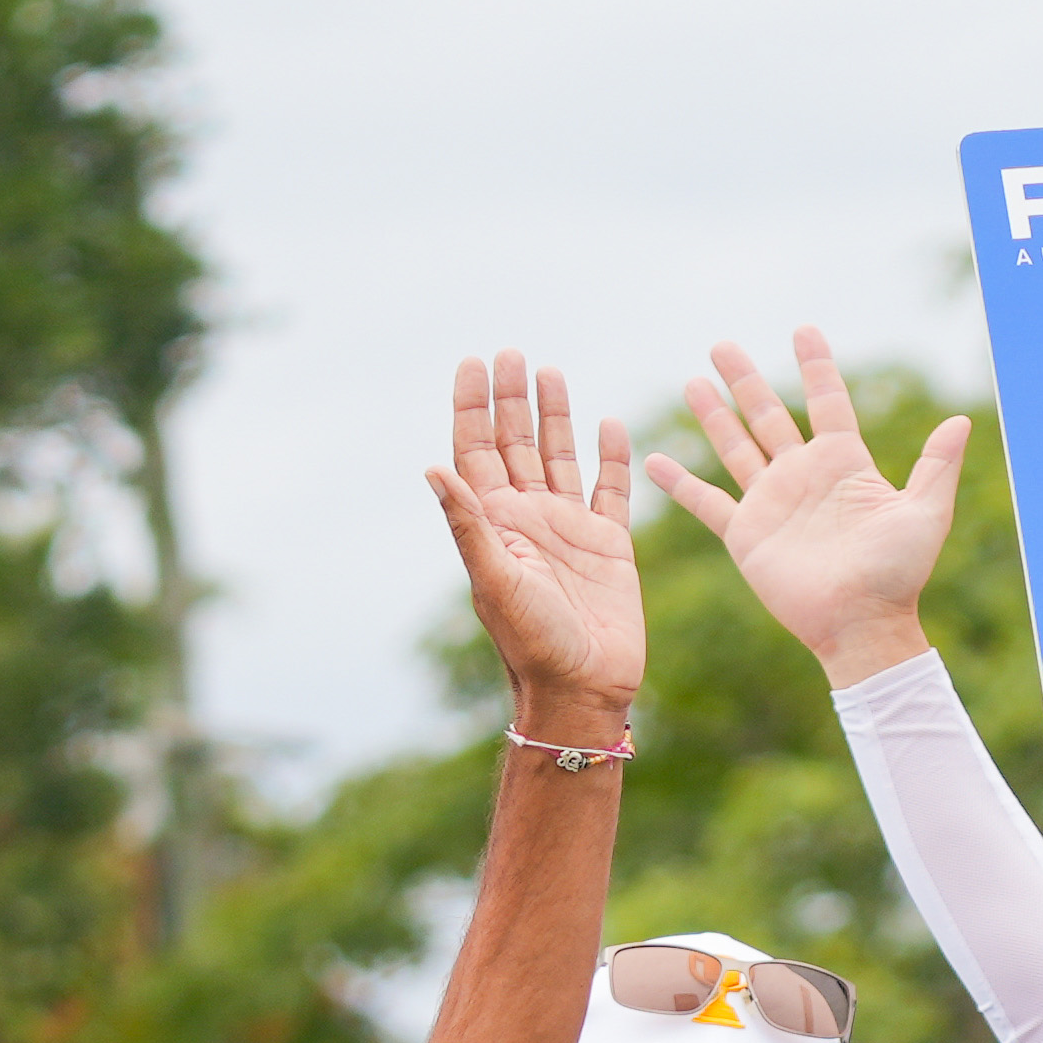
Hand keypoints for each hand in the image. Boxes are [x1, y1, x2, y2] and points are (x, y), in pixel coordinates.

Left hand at [431, 351, 647, 731]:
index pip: (477, 451)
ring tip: (549, 372)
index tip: (474, 363)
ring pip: (559, 457)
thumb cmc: (532, 643)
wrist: (582, 689)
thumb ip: (468, 523)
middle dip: (511, 399)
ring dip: (554, 416)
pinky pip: (611, 490)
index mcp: (496, 523)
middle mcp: (529, 519)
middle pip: (515, 444)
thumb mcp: (494, 580)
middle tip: (511, 352)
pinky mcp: (609, 546)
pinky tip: (609, 425)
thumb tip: (431, 467)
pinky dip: (610, 457)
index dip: (473, 407)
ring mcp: (569, 530)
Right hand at [657, 327, 975, 683]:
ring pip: (735, 447)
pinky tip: (653, 461)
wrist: (861, 625)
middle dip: (745, 380)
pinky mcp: (746, 534)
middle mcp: (803, 476)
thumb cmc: (897, 574)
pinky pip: (706, 502)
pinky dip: (679, 483)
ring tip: (692, 382)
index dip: (815, 367)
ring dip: (714, 415)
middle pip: (767, 415)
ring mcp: (772, 503)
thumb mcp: (924, 513)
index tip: (802, 330)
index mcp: (844, 464)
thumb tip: (962, 420)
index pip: (827, 402)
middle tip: (721, 345)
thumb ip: (936, 466)